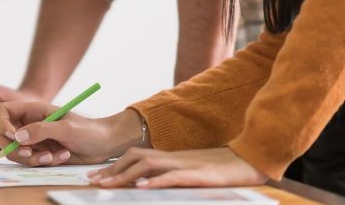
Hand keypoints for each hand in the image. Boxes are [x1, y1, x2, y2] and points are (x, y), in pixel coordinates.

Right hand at [0, 101, 121, 165]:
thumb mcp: (65, 127)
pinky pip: (30, 161)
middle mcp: (29, 124)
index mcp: (32, 110)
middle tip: (30, 152)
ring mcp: (33, 139)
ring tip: (52, 156)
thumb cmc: (88, 130)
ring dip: (31, 158)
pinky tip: (61, 156)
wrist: (103, 144)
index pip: (2, 112)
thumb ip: (40, 130)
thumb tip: (16, 137)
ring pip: (16, 152)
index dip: (1, 124)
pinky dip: (43, 162)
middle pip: (3, 136)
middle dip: (14, 148)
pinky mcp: (40, 153)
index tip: (13, 136)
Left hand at [87, 146, 266, 188]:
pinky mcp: (199, 174)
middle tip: (93, 182)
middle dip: (111, 170)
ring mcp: (185, 164)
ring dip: (125, 175)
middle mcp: (173, 158)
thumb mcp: (192, 173)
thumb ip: (172, 176)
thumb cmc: (223, 170)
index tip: (97, 177)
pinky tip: (142, 186)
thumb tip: (148, 186)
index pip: (135, 157)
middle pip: (135, 158)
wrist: (251, 160)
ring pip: (148, 165)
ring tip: (107, 185)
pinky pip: (173, 176)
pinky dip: (156, 181)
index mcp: (170, 158)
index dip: (114, 166)